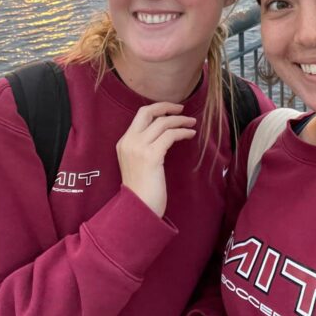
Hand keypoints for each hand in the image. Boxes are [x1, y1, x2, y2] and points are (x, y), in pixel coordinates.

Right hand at [116, 102, 195, 216]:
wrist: (138, 209)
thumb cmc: (142, 191)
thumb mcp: (138, 164)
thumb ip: (145, 148)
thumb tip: (164, 135)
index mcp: (123, 142)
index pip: (140, 116)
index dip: (157, 109)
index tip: (171, 111)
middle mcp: (129, 142)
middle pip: (147, 112)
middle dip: (166, 106)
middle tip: (182, 108)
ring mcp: (138, 148)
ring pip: (162, 122)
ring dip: (180, 120)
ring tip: (192, 123)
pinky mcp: (151, 156)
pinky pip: (170, 135)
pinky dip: (183, 132)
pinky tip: (191, 135)